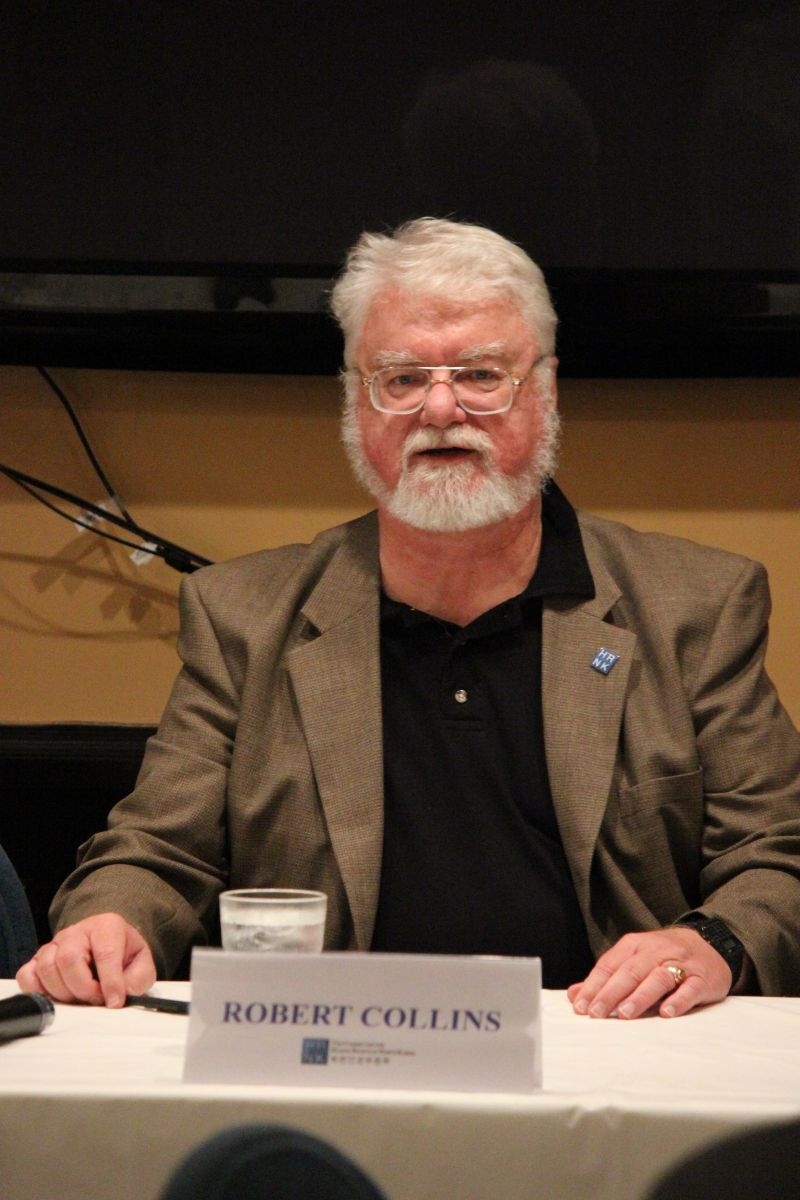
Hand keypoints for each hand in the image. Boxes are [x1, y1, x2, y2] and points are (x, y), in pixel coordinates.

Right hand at [16, 913, 156, 1007]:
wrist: (109, 945)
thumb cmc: (124, 955)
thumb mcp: (141, 965)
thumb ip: (136, 980)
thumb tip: (119, 996)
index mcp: (107, 927)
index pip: (105, 953)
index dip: (110, 981)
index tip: (114, 1002)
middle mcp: (77, 932)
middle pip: (69, 959)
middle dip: (83, 988)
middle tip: (95, 1000)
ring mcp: (55, 944)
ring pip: (47, 967)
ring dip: (63, 992)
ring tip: (79, 998)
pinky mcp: (38, 959)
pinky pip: (27, 975)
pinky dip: (38, 991)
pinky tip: (57, 996)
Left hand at [567, 927, 732, 1018]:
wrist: (710, 944)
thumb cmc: (664, 956)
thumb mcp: (634, 959)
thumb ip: (606, 978)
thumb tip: (575, 994)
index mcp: (635, 945)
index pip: (610, 965)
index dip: (594, 986)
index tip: (581, 1006)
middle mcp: (656, 951)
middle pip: (630, 971)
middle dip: (611, 993)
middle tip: (597, 1013)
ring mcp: (680, 964)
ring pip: (657, 978)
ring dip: (640, 996)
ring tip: (625, 1014)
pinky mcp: (702, 978)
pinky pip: (690, 989)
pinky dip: (678, 1001)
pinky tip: (666, 1013)